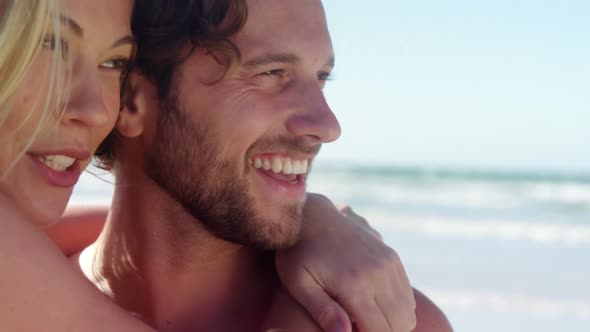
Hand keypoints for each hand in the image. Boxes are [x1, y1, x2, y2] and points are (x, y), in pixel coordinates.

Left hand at [275, 193, 415, 331]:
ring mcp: (388, 262)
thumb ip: (322, 311)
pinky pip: (407, 294)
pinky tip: (374, 307)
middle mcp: (378, 272)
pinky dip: (396, 307)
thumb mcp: (299, 283)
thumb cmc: (298, 253)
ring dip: (391, 323)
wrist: (311, 215)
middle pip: (398, 324)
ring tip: (366, 322)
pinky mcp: (392, 256)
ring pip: (407, 311)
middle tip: (359, 328)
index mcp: (354, 283)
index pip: (380, 330)